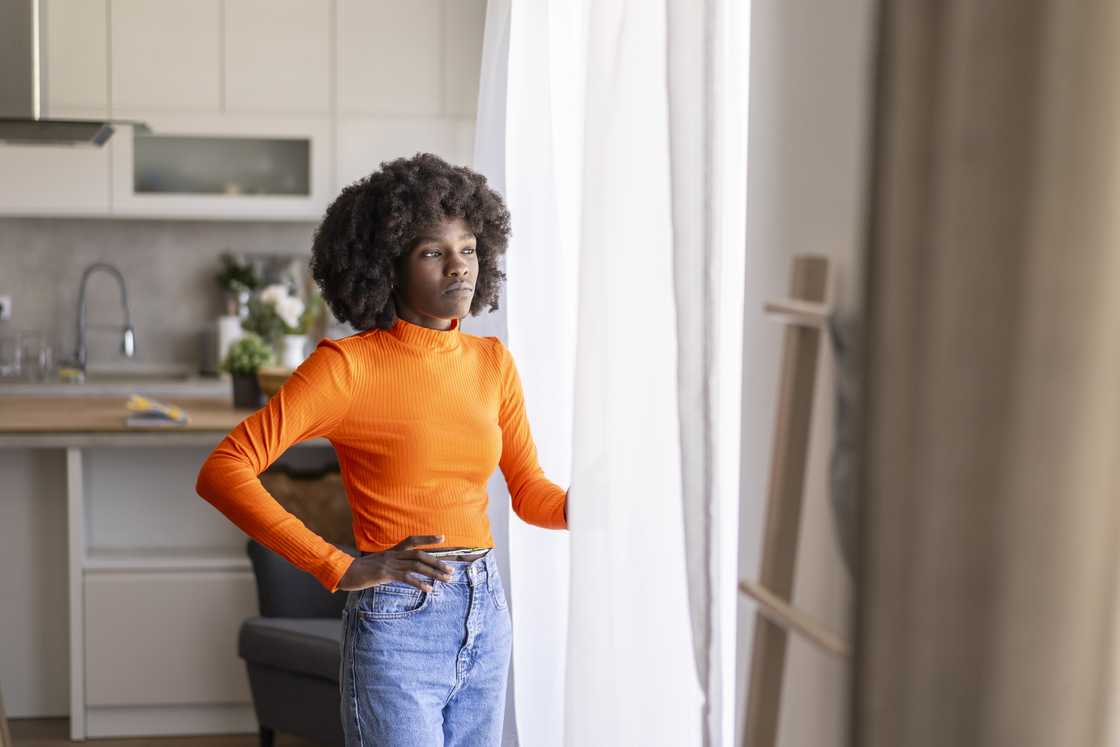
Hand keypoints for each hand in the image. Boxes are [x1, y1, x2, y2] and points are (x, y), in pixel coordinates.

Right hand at [336, 534, 454, 591]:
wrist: (344, 572)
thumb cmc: (360, 571)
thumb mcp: (378, 565)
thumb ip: (391, 565)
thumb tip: (403, 572)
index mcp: (392, 551)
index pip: (413, 541)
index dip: (428, 538)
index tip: (443, 537)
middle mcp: (393, 555)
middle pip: (420, 555)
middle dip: (437, 562)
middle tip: (451, 570)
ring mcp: (390, 564)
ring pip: (417, 566)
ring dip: (434, 573)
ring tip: (446, 579)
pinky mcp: (385, 574)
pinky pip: (406, 578)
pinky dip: (419, 583)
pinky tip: (429, 589)